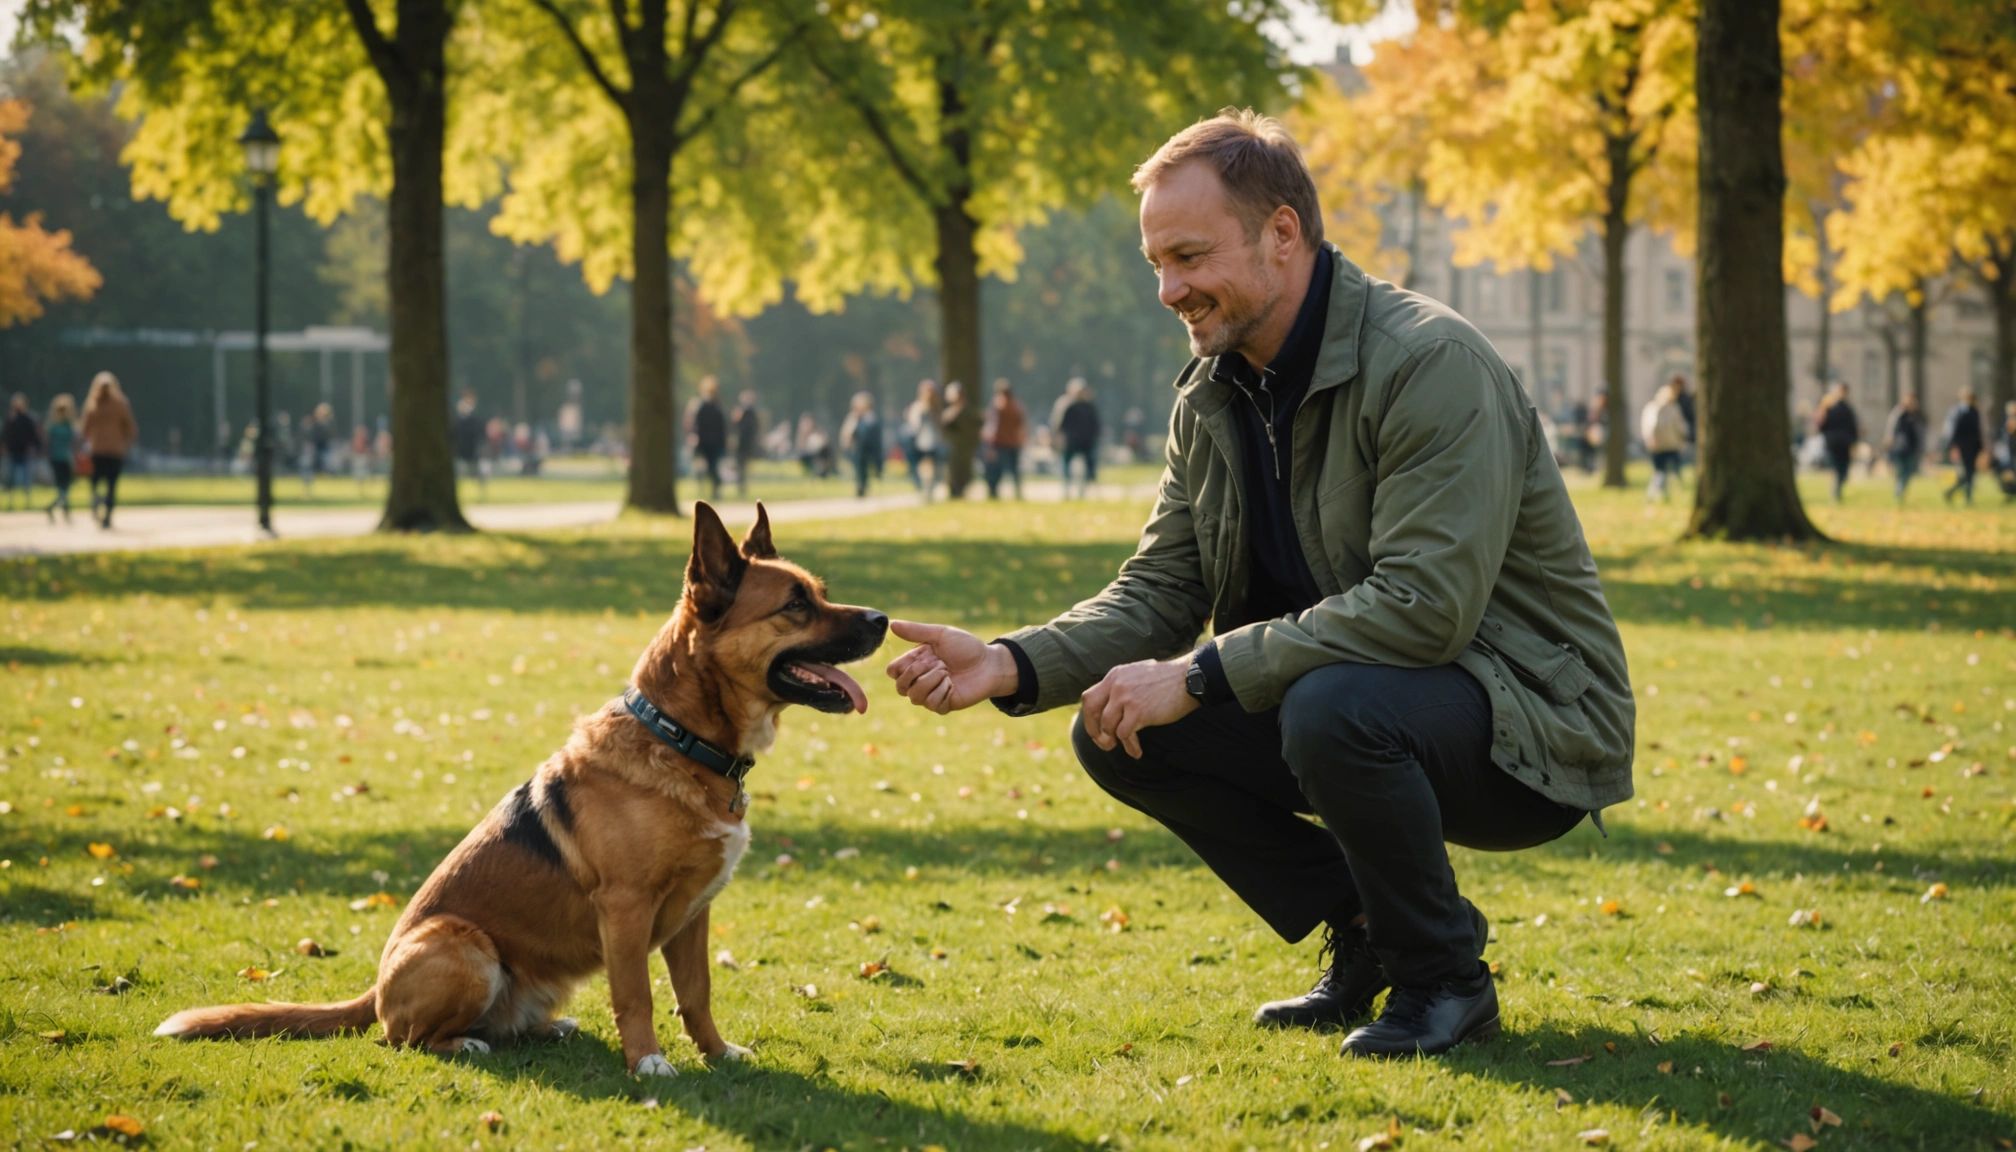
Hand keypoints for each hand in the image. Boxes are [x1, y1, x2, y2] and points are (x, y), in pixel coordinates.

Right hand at [885, 620, 1019, 713]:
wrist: (989, 664)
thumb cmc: (967, 647)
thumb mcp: (941, 634)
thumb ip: (916, 631)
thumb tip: (891, 623)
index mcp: (916, 662)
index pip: (893, 671)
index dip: (903, 665)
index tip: (923, 655)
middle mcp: (920, 680)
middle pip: (900, 687)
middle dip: (918, 673)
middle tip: (939, 663)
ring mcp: (930, 694)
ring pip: (915, 697)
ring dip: (932, 681)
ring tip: (947, 672)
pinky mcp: (943, 706)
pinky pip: (932, 704)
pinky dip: (943, 691)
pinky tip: (953, 685)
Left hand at [1079, 657, 1197, 759]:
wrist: (1189, 679)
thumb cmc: (1168, 681)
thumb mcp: (1138, 675)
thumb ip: (1122, 686)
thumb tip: (1110, 708)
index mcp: (1115, 675)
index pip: (1089, 697)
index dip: (1090, 717)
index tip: (1099, 728)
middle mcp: (1116, 685)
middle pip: (1090, 710)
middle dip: (1094, 730)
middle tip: (1105, 742)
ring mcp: (1126, 698)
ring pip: (1107, 726)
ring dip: (1114, 740)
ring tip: (1126, 746)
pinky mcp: (1138, 712)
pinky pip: (1124, 735)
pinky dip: (1130, 746)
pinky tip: (1137, 751)